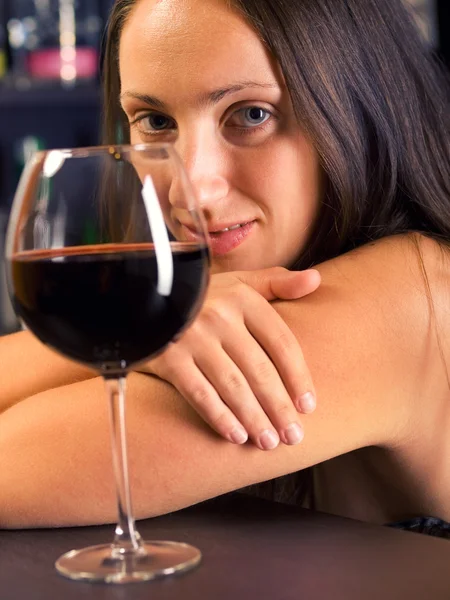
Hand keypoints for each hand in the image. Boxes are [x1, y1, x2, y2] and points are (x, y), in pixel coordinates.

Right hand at [138, 267, 319, 449]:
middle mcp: (219, 317)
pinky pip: (200, 393)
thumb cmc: (203, 295)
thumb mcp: (239, 281)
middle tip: (294, 436)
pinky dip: (220, 417)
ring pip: (233, 386)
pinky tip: (236, 436)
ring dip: (255, 418)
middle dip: (280, 408)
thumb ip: (277, 282)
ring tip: (269, 442)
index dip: (298, 377)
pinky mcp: (169, 358)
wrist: (146, 296)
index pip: (281, 342)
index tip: (309, 406)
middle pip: (259, 370)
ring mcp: (192, 338)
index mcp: (243, 298)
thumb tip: (316, 279)